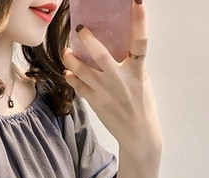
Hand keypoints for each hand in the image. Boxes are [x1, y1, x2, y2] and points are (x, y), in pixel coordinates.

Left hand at [62, 0, 161, 157]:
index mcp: (137, 71)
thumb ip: (129, 65)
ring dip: (71, 59)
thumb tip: (114, 49)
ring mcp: (104, 91)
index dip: (139, 19)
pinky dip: (72, 77)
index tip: (136, 0)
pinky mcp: (95, 102)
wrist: (138, 133)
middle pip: (100, 53)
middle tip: (80, 28)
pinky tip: (68, 72)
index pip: (140, 40)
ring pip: (81, 70)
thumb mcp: (141, 81)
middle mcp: (119, 79)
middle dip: (87, 39)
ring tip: (66, 52)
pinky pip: (78, 86)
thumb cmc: (142, 106)